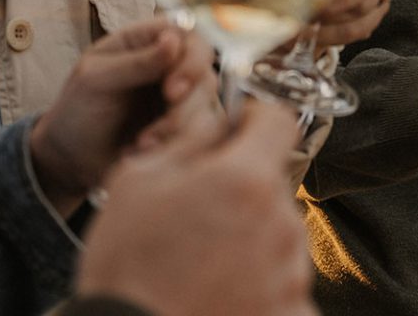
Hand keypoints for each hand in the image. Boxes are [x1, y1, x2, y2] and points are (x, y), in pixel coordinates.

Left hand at [28, 18, 216, 214]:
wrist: (70, 160)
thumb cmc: (76, 110)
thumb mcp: (96, 80)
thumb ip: (136, 62)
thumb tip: (175, 40)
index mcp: (146, 41)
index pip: (189, 35)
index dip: (191, 59)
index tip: (173, 88)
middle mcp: (169, 65)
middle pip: (205, 71)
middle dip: (189, 100)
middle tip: (166, 119)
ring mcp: (179, 98)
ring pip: (206, 106)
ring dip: (178, 127)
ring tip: (142, 144)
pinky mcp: (182, 129)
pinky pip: (200, 134)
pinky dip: (177, 145)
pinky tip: (146, 152)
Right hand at [76, 101, 314, 315]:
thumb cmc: (126, 270)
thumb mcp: (138, 182)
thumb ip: (190, 140)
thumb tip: (218, 120)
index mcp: (245, 180)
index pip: (279, 122)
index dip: (255, 120)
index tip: (241, 132)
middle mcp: (279, 224)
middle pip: (274, 186)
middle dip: (244, 191)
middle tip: (202, 214)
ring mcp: (289, 274)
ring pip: (279, 235)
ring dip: (252, 240)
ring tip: (204, 264)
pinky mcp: (291, 312)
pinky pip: (285, 286)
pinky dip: (261, 287)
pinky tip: (221, 294)